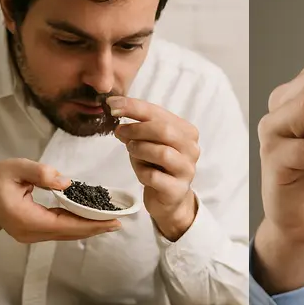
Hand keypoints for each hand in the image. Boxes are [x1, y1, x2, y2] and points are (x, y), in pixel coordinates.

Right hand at [0, 158, 121, 241]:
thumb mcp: (15, 168)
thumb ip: (40, 173)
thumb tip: (66, 183)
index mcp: (26, 218)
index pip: (66, 224)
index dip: (91, 223)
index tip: (112, 221)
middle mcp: (30, 232)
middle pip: (69, 233)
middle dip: (95, 228)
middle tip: (119, 222)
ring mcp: (31, 235)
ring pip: (65, 234)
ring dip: (88, 228)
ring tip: (110, 221)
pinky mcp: (32, 232)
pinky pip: (59, 230)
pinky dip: (76, 225)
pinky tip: (90, 219)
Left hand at [106, 96, 198, 241]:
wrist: (169, 198)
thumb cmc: (157, 165)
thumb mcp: (146, 142)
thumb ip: (136, 127)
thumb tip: (116, 111)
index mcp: (186, 131)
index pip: (158, 113)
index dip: (133, 107)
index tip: (111, 105)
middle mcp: (191, 149)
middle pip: (164, 130)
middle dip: (137, 129)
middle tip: (119, 132)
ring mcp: (186, 170)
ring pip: (161, 153)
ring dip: (139, 150)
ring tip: (131, 151)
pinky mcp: (177, 189)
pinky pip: (154, 176)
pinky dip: (141, 171)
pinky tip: (141, 172)